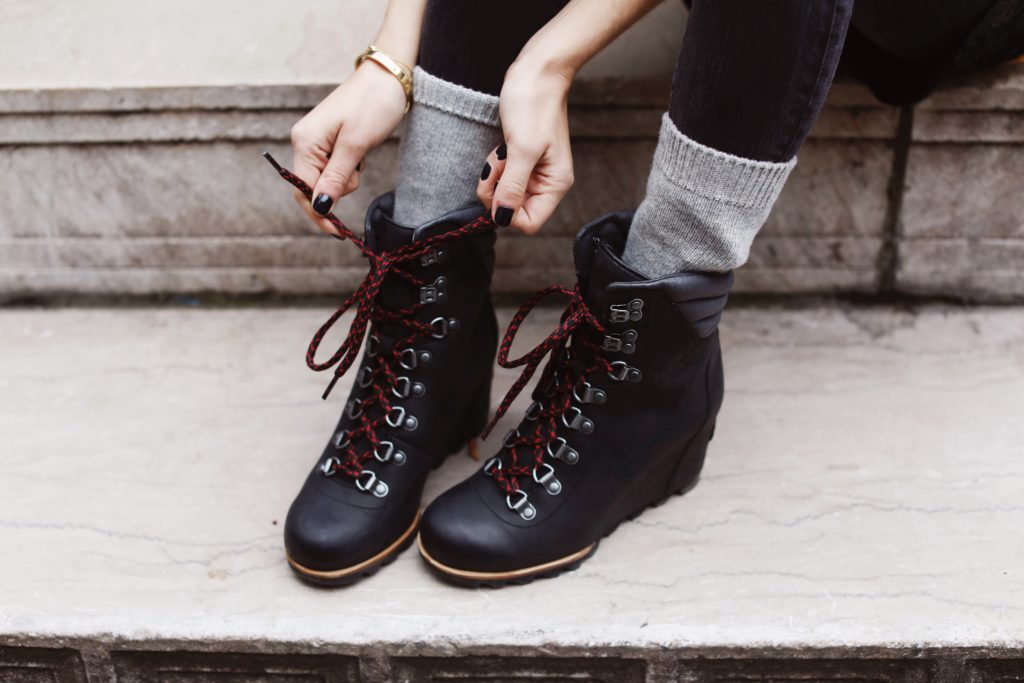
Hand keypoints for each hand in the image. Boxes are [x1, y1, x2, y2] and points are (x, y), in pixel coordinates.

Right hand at [290, 63, 407, 234]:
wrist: (388, 76)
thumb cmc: (373, 104)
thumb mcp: (356, 145)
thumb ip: (336, 178)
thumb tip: (320, 207)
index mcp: (305, 142)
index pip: (302, 190)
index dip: (318, 214)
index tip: (338, 232)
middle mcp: (304, 142)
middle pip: (309, 188)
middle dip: (333, 195)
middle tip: (357, 178)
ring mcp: (315, 142)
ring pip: (324, 181)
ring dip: (344, 181)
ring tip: (361, 156)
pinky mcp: (328, 142)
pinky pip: (332, 169)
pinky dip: (346, 171)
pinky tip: (358, 155)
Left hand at [477, 61, 574, 234]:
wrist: (537, 71)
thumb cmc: (534, 104)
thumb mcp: (521, 149)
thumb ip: (512, 187)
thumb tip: (502, 218)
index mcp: (555, 184)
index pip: (528, 222)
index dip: (506, 210)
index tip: (499, 185)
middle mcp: (546, 183)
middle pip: (513, 210)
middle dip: (498, 191)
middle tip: (498, 164)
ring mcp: (534, 172)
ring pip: (505, 194)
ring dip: (495, 177)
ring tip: (501, 152)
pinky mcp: (522, 160)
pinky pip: (503, 178)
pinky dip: (496, 167)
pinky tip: (500, 149)